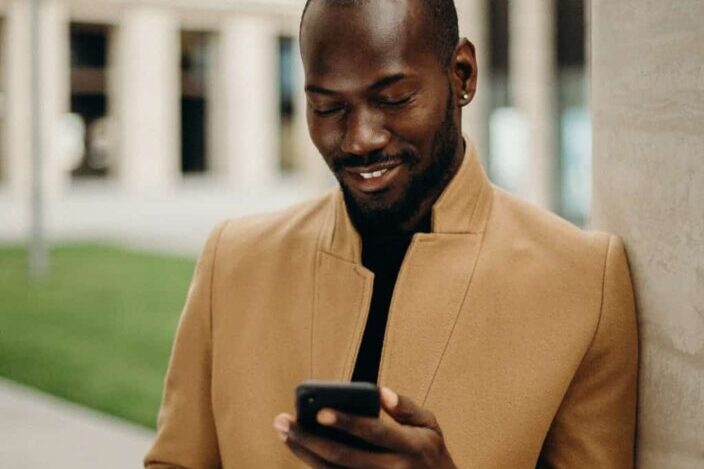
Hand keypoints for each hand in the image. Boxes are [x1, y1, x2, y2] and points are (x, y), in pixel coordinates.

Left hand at [273, 387, 457, 468]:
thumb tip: (380, 393)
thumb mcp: (430, 426)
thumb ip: (406, 408)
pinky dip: (317, 467)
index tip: (320, 411)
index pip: (374, 432)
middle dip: (310, 439)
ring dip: (305, 453)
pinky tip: (301, 450)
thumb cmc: (431, 454)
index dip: (348, 422)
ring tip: (284, 433)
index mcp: (409, 446)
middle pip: (344, 457)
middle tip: (283, 420)